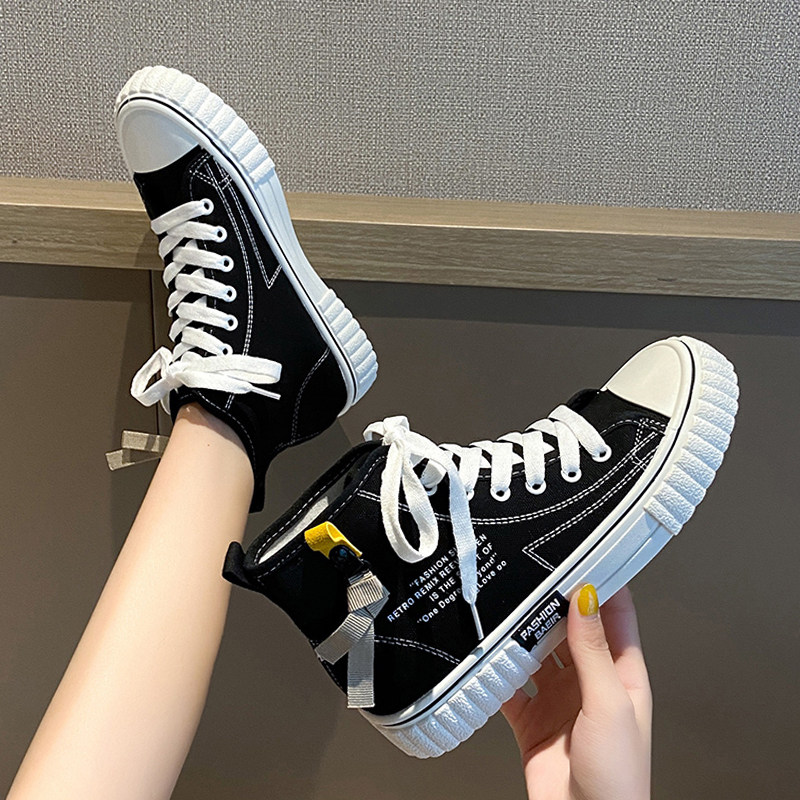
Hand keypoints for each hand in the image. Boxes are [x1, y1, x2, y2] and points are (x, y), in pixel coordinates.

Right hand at [502, 585, 651, 799]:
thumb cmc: (618, 778)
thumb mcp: (609, 703)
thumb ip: (594, 650)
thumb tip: (587, 597)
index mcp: (622, 674)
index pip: (613, 615)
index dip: (600, 582)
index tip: (581, 553)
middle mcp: (590, 681)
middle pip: (568, 628)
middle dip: (551, 603)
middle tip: (531, 575)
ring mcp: (559, 698)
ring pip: (537, 651)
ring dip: (522, 633)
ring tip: (507, 608)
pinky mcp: (531, 718)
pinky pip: (511, 683)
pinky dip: (499, 668)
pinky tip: (490, 654)